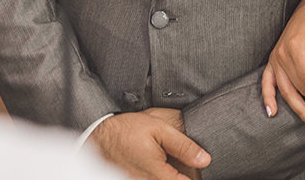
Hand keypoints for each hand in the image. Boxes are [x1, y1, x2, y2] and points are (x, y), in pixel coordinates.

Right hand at [90, 111, 209, 179]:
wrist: (98, 136)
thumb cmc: (127, 131)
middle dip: (181, 173)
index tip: (197, 164)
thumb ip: (184, 146)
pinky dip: (158, 174)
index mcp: (160, 176)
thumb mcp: (159, 130)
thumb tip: (205, 159)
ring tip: (163, 157)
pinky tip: (156, 161)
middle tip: (174, 156)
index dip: (195, 174)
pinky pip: (152, 179)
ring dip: (168, 173)